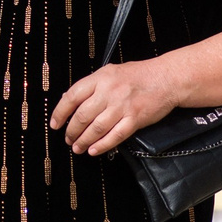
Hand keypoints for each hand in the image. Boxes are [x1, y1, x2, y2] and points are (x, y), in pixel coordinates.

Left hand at [50, 57, 181, 156]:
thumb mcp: (111, 72)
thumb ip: (92, 85)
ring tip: (77, 147)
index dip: (60, 112)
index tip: (55, 123)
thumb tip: (70, 99)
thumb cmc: (140, 75)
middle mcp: (109, 92)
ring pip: (96, 128)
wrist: (167, 78)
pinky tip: (94, 150)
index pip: (72, 96)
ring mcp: (122, 106)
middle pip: (82, 116)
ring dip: (83, 141)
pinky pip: (114, 136)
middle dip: (71, 131)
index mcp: (100, 78)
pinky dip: (102, 145)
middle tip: (68, 139)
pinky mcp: (134, 119)